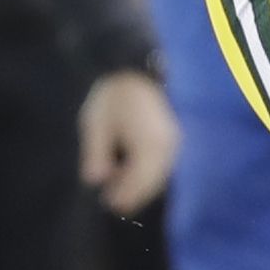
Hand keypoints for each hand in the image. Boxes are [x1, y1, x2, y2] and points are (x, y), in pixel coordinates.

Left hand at [78, 68, 179, 215]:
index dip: (124, 196)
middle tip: (113, 203)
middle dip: (134, 194)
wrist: (138, 65)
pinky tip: (132, 171)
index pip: (139, 182)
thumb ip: (96, 153)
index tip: (108, 204)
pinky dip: (148, 173)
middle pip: (153, 182)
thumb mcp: (97, 123)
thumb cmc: (115, 93)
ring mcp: (173, 141)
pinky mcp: (172, 135)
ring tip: (120, 189)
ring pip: (160, 174)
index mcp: (148, 145)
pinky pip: (162, 163)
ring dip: (141, 185)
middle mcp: (167, 147)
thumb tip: (96, 179)